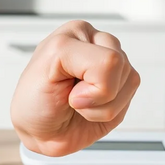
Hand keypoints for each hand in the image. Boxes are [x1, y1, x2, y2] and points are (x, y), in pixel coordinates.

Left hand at [11, 20, 140, 156]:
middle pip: (120, 66)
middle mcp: (96, 43)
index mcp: (77, 33)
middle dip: (96, 94)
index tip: (62, 89)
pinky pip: (130, 98)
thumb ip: (89, 64)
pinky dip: (109, 112)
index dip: (88, 85)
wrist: (38, 132)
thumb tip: (114, 79)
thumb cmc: (33, 102)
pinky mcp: (121, 85)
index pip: (108, 59)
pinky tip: (91, 108)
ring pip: (130, 81)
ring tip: (79, 104)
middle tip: (71, 97)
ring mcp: (112, 64)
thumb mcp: (45, 69)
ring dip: (102, 106)